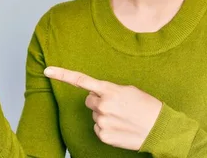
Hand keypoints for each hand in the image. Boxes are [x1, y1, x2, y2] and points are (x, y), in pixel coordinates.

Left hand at [43, 66, 161, 150]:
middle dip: (98, 101)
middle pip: (88, 100)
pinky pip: (98, 128)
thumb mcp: (129, 90)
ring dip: (104, 115)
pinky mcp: (103, 136)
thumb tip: (98, 96)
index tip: (47, 71)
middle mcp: (102, 105)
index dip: (62, 74)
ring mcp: (102, 121)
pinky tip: (120, 127)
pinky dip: (107, 128)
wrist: (159, 128)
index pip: (81, 80)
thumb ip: (110, 90)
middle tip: (116, 105)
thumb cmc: (146, 106)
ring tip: (122, 117)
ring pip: (94, 115)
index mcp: (109, 90)